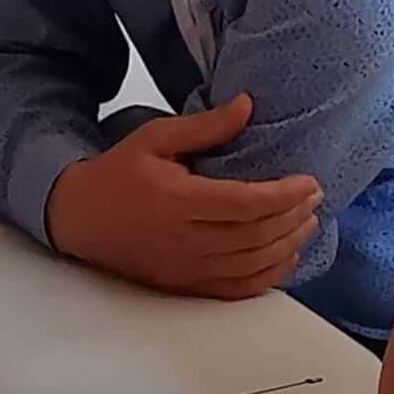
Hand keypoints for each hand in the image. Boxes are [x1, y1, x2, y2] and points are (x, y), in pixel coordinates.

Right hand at [43, 93, 323, 300]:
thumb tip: (248, 105)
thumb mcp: (155, 138)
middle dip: (294, 216)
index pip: (246, 204)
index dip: (284, 195)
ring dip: (288, 244)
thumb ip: (205, 127)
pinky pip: (237, 288)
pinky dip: (268, 276)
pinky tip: (286, 258)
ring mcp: (186, 268)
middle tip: (315, 197)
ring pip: (252, 264)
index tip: (309, 181)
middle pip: (256, 235)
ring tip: (308, 223)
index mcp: (178, 201)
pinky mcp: (185, 285)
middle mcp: (185, 241)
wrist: (79, 219)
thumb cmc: (117, 176)